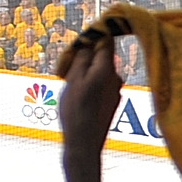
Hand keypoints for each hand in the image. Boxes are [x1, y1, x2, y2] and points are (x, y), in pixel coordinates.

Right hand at [53, 30, 123, 173]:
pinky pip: (100, 86)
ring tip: (69, 88)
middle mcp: (116, 78)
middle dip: (84, 58)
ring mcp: (115, 91)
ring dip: (85, 74)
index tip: (79, 41)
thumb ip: (83, 58)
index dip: (93, 37)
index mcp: (107, 69)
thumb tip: (90, 42)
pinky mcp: (111, 103)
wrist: (84, 144)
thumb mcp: (73, 79)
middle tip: (65, 69)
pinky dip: (89, 86)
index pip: (106, 41)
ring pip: (99, 73)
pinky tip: (77, 100)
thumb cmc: (76, 111)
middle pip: (101, 57)